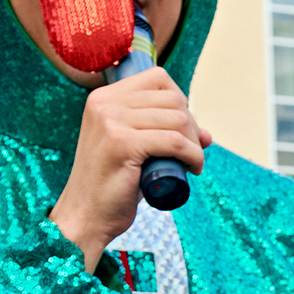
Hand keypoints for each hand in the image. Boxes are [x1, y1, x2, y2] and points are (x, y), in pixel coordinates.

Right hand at [50, 67, 211, 268]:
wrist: (86, 215)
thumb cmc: (113, 185)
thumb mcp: (137, 151)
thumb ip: (164, 134)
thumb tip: (207, 134)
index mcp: (104, 98)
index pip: (158, 78)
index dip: (180, 102)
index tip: (182, 130)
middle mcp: (105, 103)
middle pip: (172, 99)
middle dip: (191, 126)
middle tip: (190, 153)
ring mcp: (111, 121)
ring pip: (177, 119)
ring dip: (195, 143)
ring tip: (191, 163)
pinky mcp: (122, 144)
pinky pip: (176, 142)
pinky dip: (194, 156)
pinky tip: (193, 169)